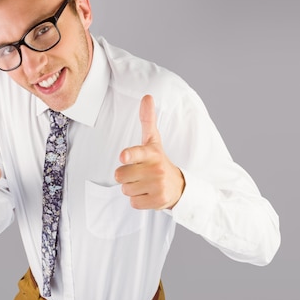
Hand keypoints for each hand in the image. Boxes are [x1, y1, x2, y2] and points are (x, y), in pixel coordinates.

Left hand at [115, 95, 184, 209]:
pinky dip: (138, 200)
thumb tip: (147, 96)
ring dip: (132, 189)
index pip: (138, 153)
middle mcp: (156, 169)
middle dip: (126, 176)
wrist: (178, 186)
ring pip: (125, 190)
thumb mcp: (154, 141)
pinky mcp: (157, 201)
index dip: (130, 155)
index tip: (124, 156)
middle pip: (120, 175)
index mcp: (152, 154)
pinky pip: (133, 203)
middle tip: (139, 174)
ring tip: (144, 184)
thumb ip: (148, 120)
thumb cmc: (159, 161)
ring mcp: (157, 186)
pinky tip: (148, 194)